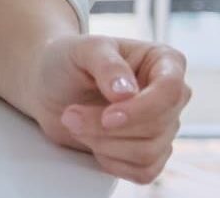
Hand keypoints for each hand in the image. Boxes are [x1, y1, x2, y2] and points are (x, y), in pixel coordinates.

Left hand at [28, 35, 190, 183]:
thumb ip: (107, 65)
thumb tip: (127, 92)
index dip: (141, 109)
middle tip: (71, 115)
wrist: (47, 85)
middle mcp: (169, 96)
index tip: (107, 117)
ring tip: (75, 123)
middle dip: (107, 128)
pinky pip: (143, 171)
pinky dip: (111, 161)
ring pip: (149, 152)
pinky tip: (92, 141)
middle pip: (158, 126)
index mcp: (164, 62)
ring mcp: (162, 126)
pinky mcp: (149, 151)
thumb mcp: (82, 49)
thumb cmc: (68, 60)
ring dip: (103, 143)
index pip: (172, 91)